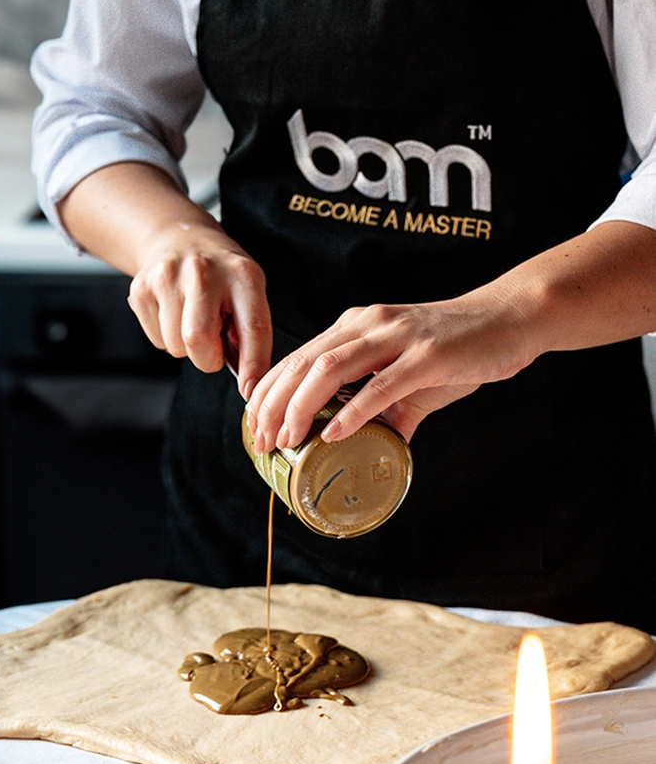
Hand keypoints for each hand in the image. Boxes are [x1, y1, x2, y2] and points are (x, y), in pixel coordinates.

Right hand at [59, 161, 272, 397]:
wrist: (177, 237)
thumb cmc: (220, 274)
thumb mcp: (247, 289)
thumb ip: (249, 330)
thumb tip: (248, 381)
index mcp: (241, 274)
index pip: (252, 327)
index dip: (253, 365)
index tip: (251, 391)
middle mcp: (203, 271)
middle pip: (198, 339)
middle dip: (207, 358)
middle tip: (212, 346)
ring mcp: (167, 277)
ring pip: (175, 345)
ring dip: (186, 346)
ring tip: (191, 318)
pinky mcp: (141, 288)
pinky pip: (156, 339)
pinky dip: (166, 336)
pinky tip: (173, 311)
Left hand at [248, 284, 536, 451]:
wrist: (510, 317)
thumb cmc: (459, 345)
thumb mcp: (410, 375)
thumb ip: (386, 409)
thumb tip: (368, 446)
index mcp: (356, 326)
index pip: (298, 357)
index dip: (268, 391)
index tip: (254, 423)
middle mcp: (369, 324)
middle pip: (303, 363)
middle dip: (273, 403)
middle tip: (260, 440)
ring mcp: (397, 337)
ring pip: (331, 369)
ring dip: (301, 407)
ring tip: (287, 438)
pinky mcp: (427, 355)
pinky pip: (381, 385)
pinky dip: (353, 411)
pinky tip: (334, 434)